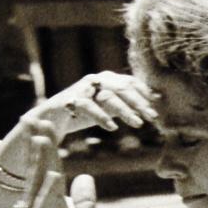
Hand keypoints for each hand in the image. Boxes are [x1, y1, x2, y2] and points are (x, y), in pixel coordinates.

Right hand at [18, 125, 110, 207]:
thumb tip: (85, 178)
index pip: (50, 177)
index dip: (49, 152)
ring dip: (40, 167)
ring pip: (37, 195)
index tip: (47, 126)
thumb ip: (86, 206)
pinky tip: (53, 179)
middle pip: (39, 180)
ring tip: (44, 141)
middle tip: (35, 120)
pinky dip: (47, 199)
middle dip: (38, 151)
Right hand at [29, 71, 156, 139]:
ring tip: (138, 124)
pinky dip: (102, 116)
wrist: (51, 119)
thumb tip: (153, 102)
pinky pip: (89, 106)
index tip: (156, 106)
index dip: (144, 93)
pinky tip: (112, 127)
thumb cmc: (82, 113)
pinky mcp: (71, 100)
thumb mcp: (108, 108)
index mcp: (106, 79)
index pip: (130, 81)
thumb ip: (126, 104)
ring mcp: (83, 88)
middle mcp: (96, 80)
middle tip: (152, 117)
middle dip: (139, 102)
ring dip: (125, 110)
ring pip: (108, 96)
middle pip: (122, 88)